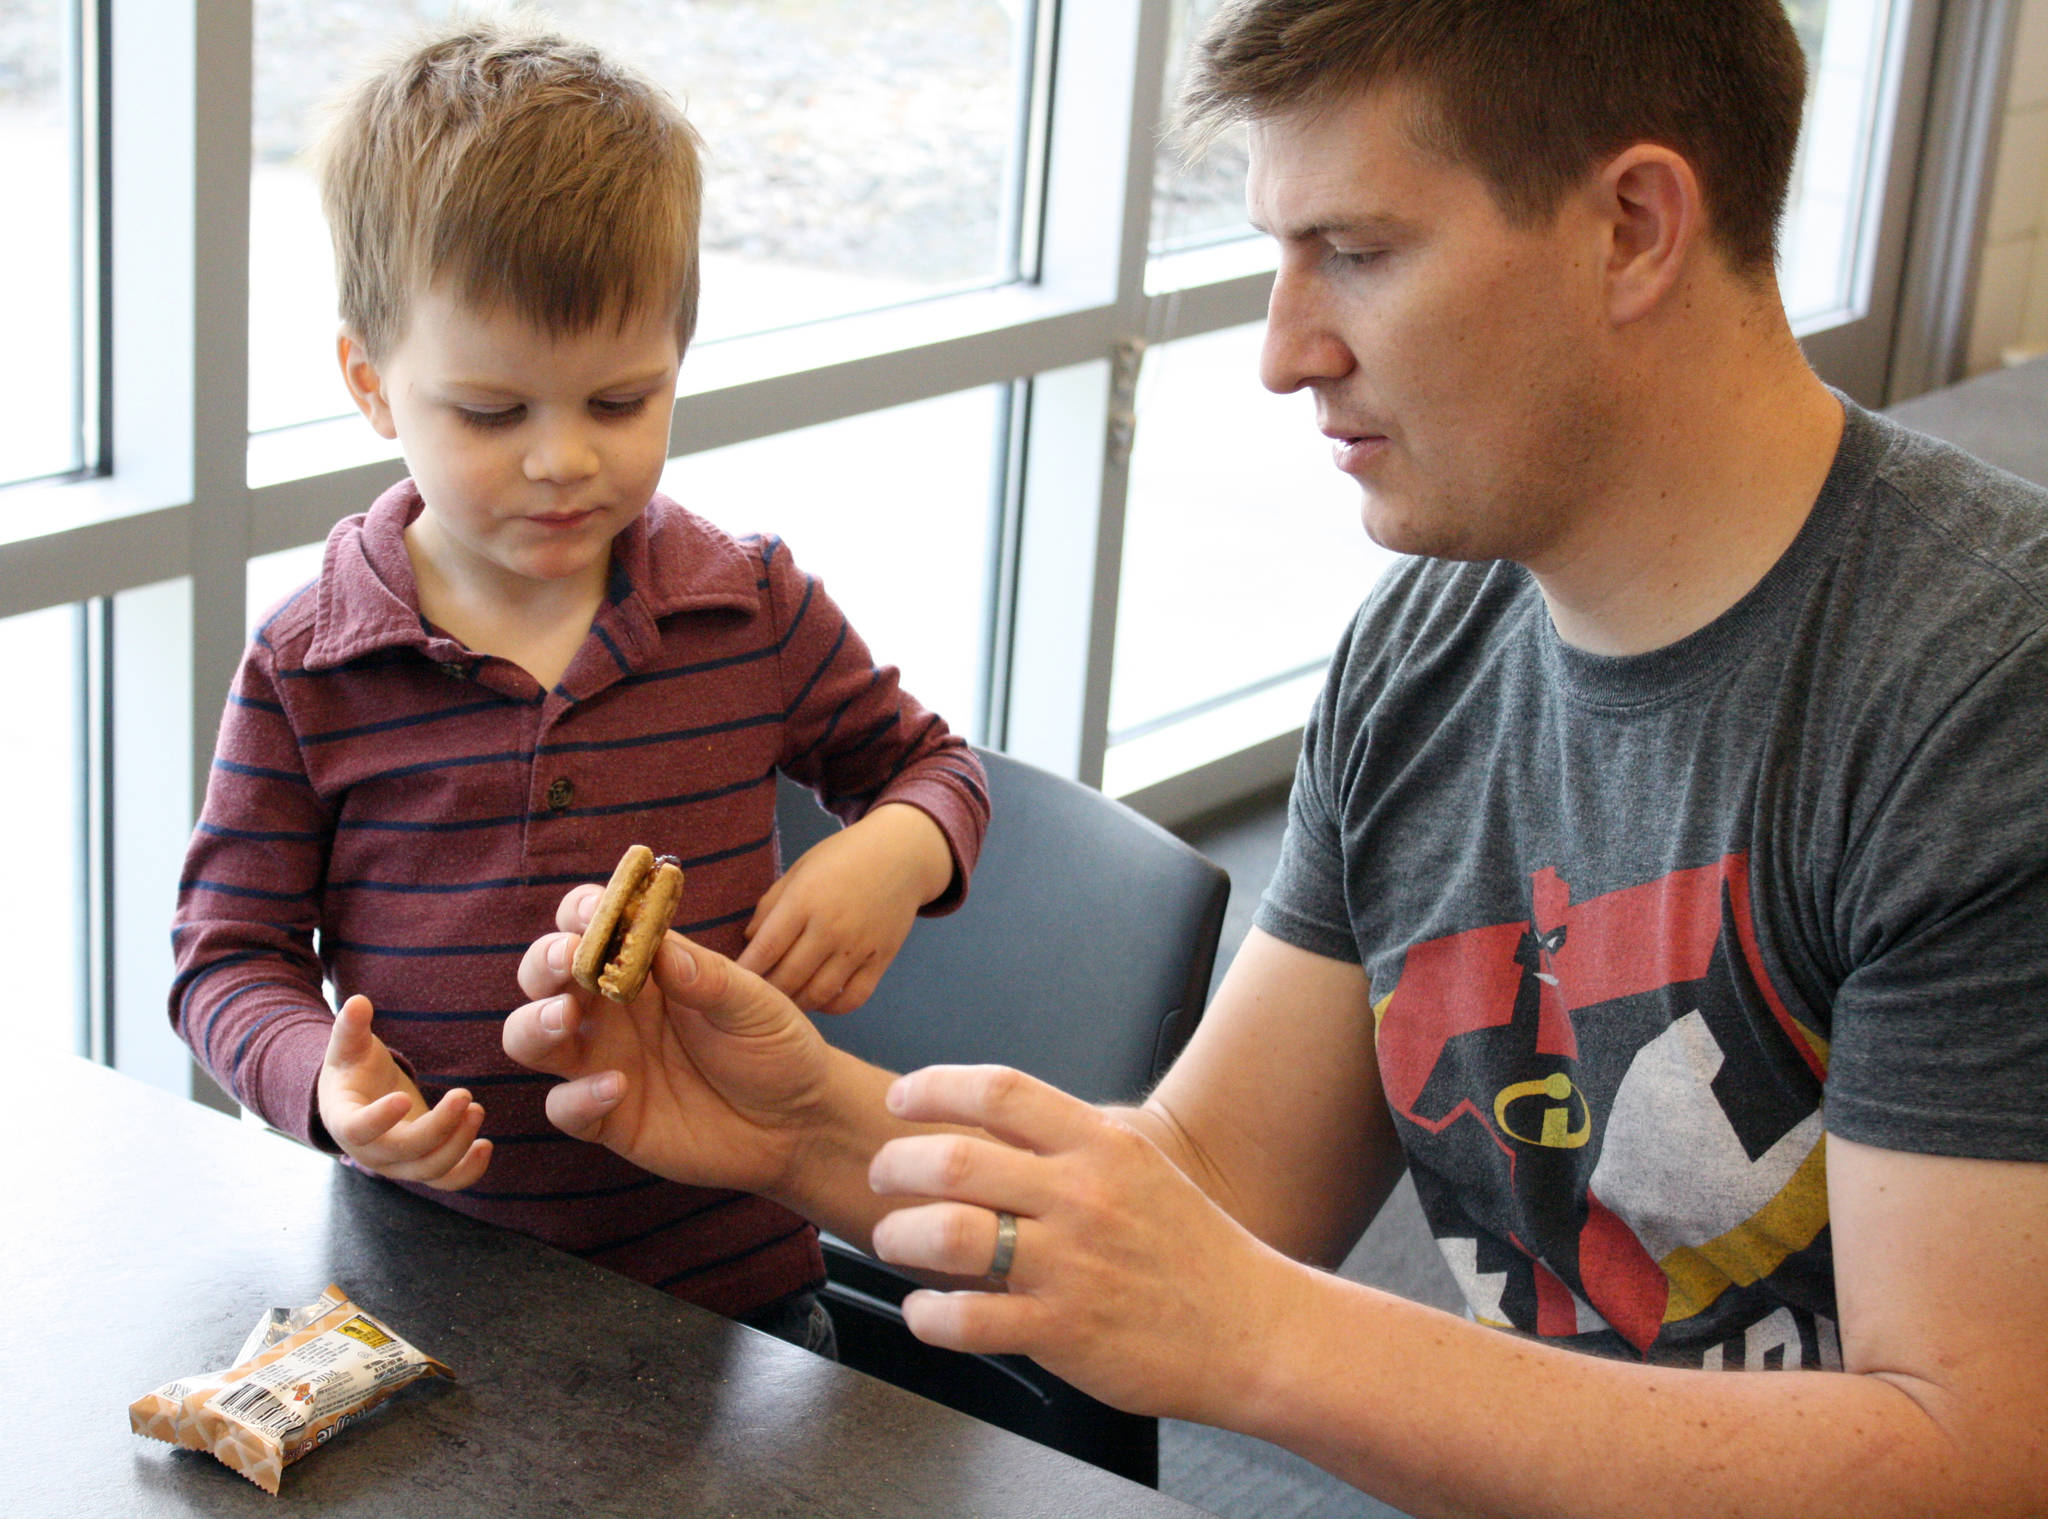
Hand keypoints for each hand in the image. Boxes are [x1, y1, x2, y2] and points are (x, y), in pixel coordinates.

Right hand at [317, 995, 491, 1189]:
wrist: (362, 1100)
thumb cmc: (354, 1068)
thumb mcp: (348, 1047)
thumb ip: (350, 1027)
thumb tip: (358, 1002)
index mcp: (345, 1121)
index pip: (358, 1129)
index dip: (379, 1119)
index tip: (404, 1097)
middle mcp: (370, 1152)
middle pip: (405, 1153)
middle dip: (438, 1128)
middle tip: (465, 1096)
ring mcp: (398, 1164)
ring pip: (429, 1170)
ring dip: (458, 1145)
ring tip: (476, 1109)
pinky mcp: (423, 1166)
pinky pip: (446, 1180)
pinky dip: (468, 1172)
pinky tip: (486, 1146)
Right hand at [503, 886, 838, 1199]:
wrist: (797, 1123)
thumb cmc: (775, 1048)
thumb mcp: (754, 1006)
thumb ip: (708, 978)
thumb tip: (662, 947)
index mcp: (646, 968)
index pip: (593, 926)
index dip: (582, 912)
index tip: (592, 909)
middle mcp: (611, 1010)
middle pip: (545, 975)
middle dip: (545, 961)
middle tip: (569, 959)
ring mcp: (603, 1062)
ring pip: (530, 1037)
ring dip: (534, 1022)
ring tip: (565, 1017)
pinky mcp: (607, 1118)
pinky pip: (564, 1108)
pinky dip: (577, 1097)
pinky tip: (617, 1087)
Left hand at [740, 802, 953, 1012]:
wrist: (902, 853)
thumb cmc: (842, 857)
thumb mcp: (799, 869)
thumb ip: (770, 906)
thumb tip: (749, 943)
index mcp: (804, 900)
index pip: (764, 949)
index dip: (745, 970)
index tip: (734, 979)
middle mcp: (831, 927)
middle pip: (787, 978)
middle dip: (766, 992)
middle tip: (755, 995)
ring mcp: (858, 946)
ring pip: (818, 994)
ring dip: (796, 1003)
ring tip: (784, 1000)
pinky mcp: (881, 958)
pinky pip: (853, 998)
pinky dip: (833, 1007)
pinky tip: (820, 999)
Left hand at [866, 1064, 1301, 1423]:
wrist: (1253, 1331)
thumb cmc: (1193, 1253)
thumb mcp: (1139, 1171)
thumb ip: (1068, 1147)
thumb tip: (987, 1124)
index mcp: (1101, 1146)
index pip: (1000, 1090)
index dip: (935, 1086)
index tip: (902, 1097)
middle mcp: (1082, 1196)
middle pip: (955, 1158)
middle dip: (895, 1165)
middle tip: (881, 1177)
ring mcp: (1071, 1264)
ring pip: (948, 1234)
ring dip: (898, 1235)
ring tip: (892, 1241)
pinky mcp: (1063, 1331)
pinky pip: (966, 1319)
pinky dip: (927, 1314)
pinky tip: (924, 1310)